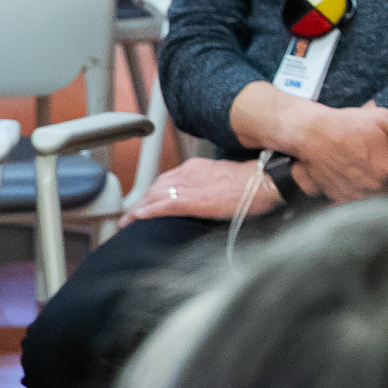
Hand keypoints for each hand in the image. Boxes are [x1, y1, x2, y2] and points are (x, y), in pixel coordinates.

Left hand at [122, 157, 277, 225]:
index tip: (149, 200)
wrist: (259, 183)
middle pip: (156, 186)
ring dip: (139, 208)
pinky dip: (147, 212)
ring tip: (127, 220)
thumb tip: (210, 195)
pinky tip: (137, 218)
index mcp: (196, 167)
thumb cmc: (251, 183)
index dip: (155, 191)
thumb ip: (211, 184)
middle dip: (142, 200)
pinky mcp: (190, 200)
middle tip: (131, 213)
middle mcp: (187, 173)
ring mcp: (187, 186)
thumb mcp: (226, 178)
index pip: (168, 178)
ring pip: (154, 196)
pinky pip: (161, 206)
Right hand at [285, 102, 387, 202]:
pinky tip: (353, 182)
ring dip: (377, 192)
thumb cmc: (349, 125)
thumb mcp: (384, 118)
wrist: (312, 135)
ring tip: (367, 174)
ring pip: (377, 202)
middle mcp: (375, 187)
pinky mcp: (340, 199)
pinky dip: (358, 197)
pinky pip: (357, 205)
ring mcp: (356, 196)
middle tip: (384, 168)